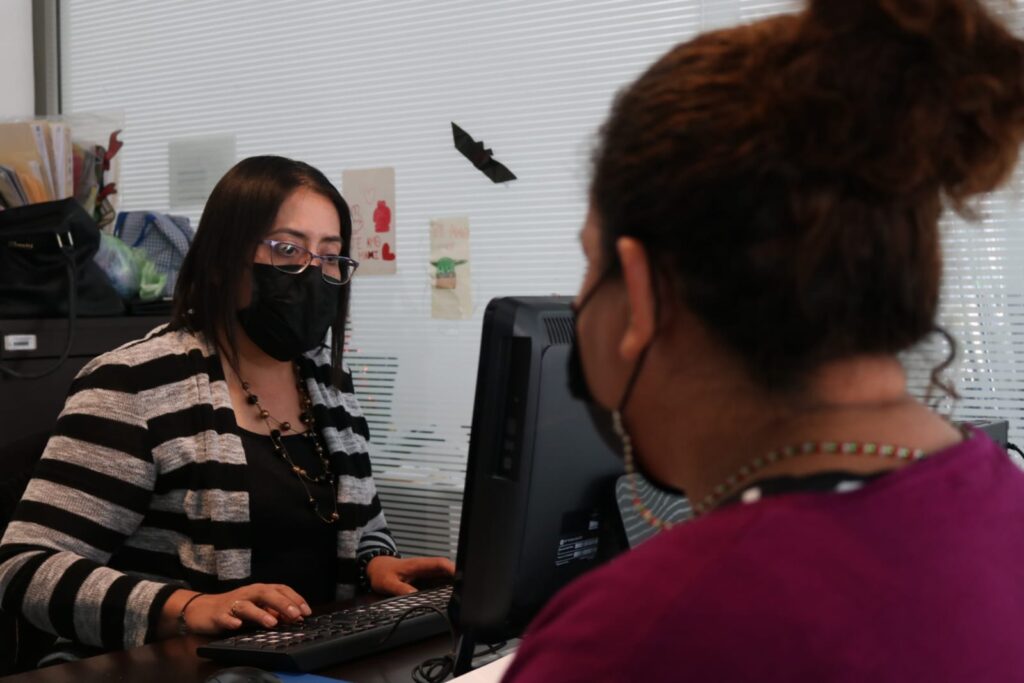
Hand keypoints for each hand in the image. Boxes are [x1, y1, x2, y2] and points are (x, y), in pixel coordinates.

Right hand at [178, 583, 311, 634]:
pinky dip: (231, 621)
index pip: (280, 589)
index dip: (294, 598)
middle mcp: (247, 594)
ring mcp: (232, 604)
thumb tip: (296, 617)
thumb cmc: (234, 608)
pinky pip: (224, 617)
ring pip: (247, 606)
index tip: (306, 611)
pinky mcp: (217, 615)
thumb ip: (274, 611)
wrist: (202, 609)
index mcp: (259, 590)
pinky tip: (237, 626)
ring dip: (260, 613)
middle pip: (266, 594)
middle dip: (282, 604)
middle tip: (295, 615)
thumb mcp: (257, 608)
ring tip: (272, 623)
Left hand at [366, 555, 455, 595]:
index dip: (452, 569)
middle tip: (466, 590)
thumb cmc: (382, 572)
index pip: (440, 563)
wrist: (377, 568)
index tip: (461, 578)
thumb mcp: (387, 582)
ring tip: (462, 595)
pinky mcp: (426, 579)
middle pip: (447, 570)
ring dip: (454, 583)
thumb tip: (414, 595)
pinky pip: (440, 582)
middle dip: (458, 577)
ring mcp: (427, 573)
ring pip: (446, 576)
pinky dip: (447, 587)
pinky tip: (451, 595)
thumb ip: (400, 589)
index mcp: (419, 565)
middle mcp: (426, 567)